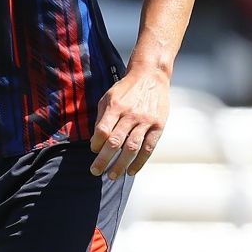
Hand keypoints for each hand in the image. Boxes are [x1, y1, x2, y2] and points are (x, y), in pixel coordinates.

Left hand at [89, 65, 169, 179]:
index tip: (93, 150)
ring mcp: (146, 121)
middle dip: (103, 160)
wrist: (151, 76)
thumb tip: (95, 141)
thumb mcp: (109, 96)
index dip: (96, 144)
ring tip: (112, 176)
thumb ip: (102, 117)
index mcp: (115, 106)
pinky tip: (131, 171)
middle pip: (114, 142)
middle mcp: (130, 114)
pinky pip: (148, 148)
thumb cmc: (126, 89)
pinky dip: (139, 162)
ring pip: (131, 148)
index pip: (102, 130)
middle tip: (95, 171)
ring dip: (120, 165)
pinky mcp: (158, 126)